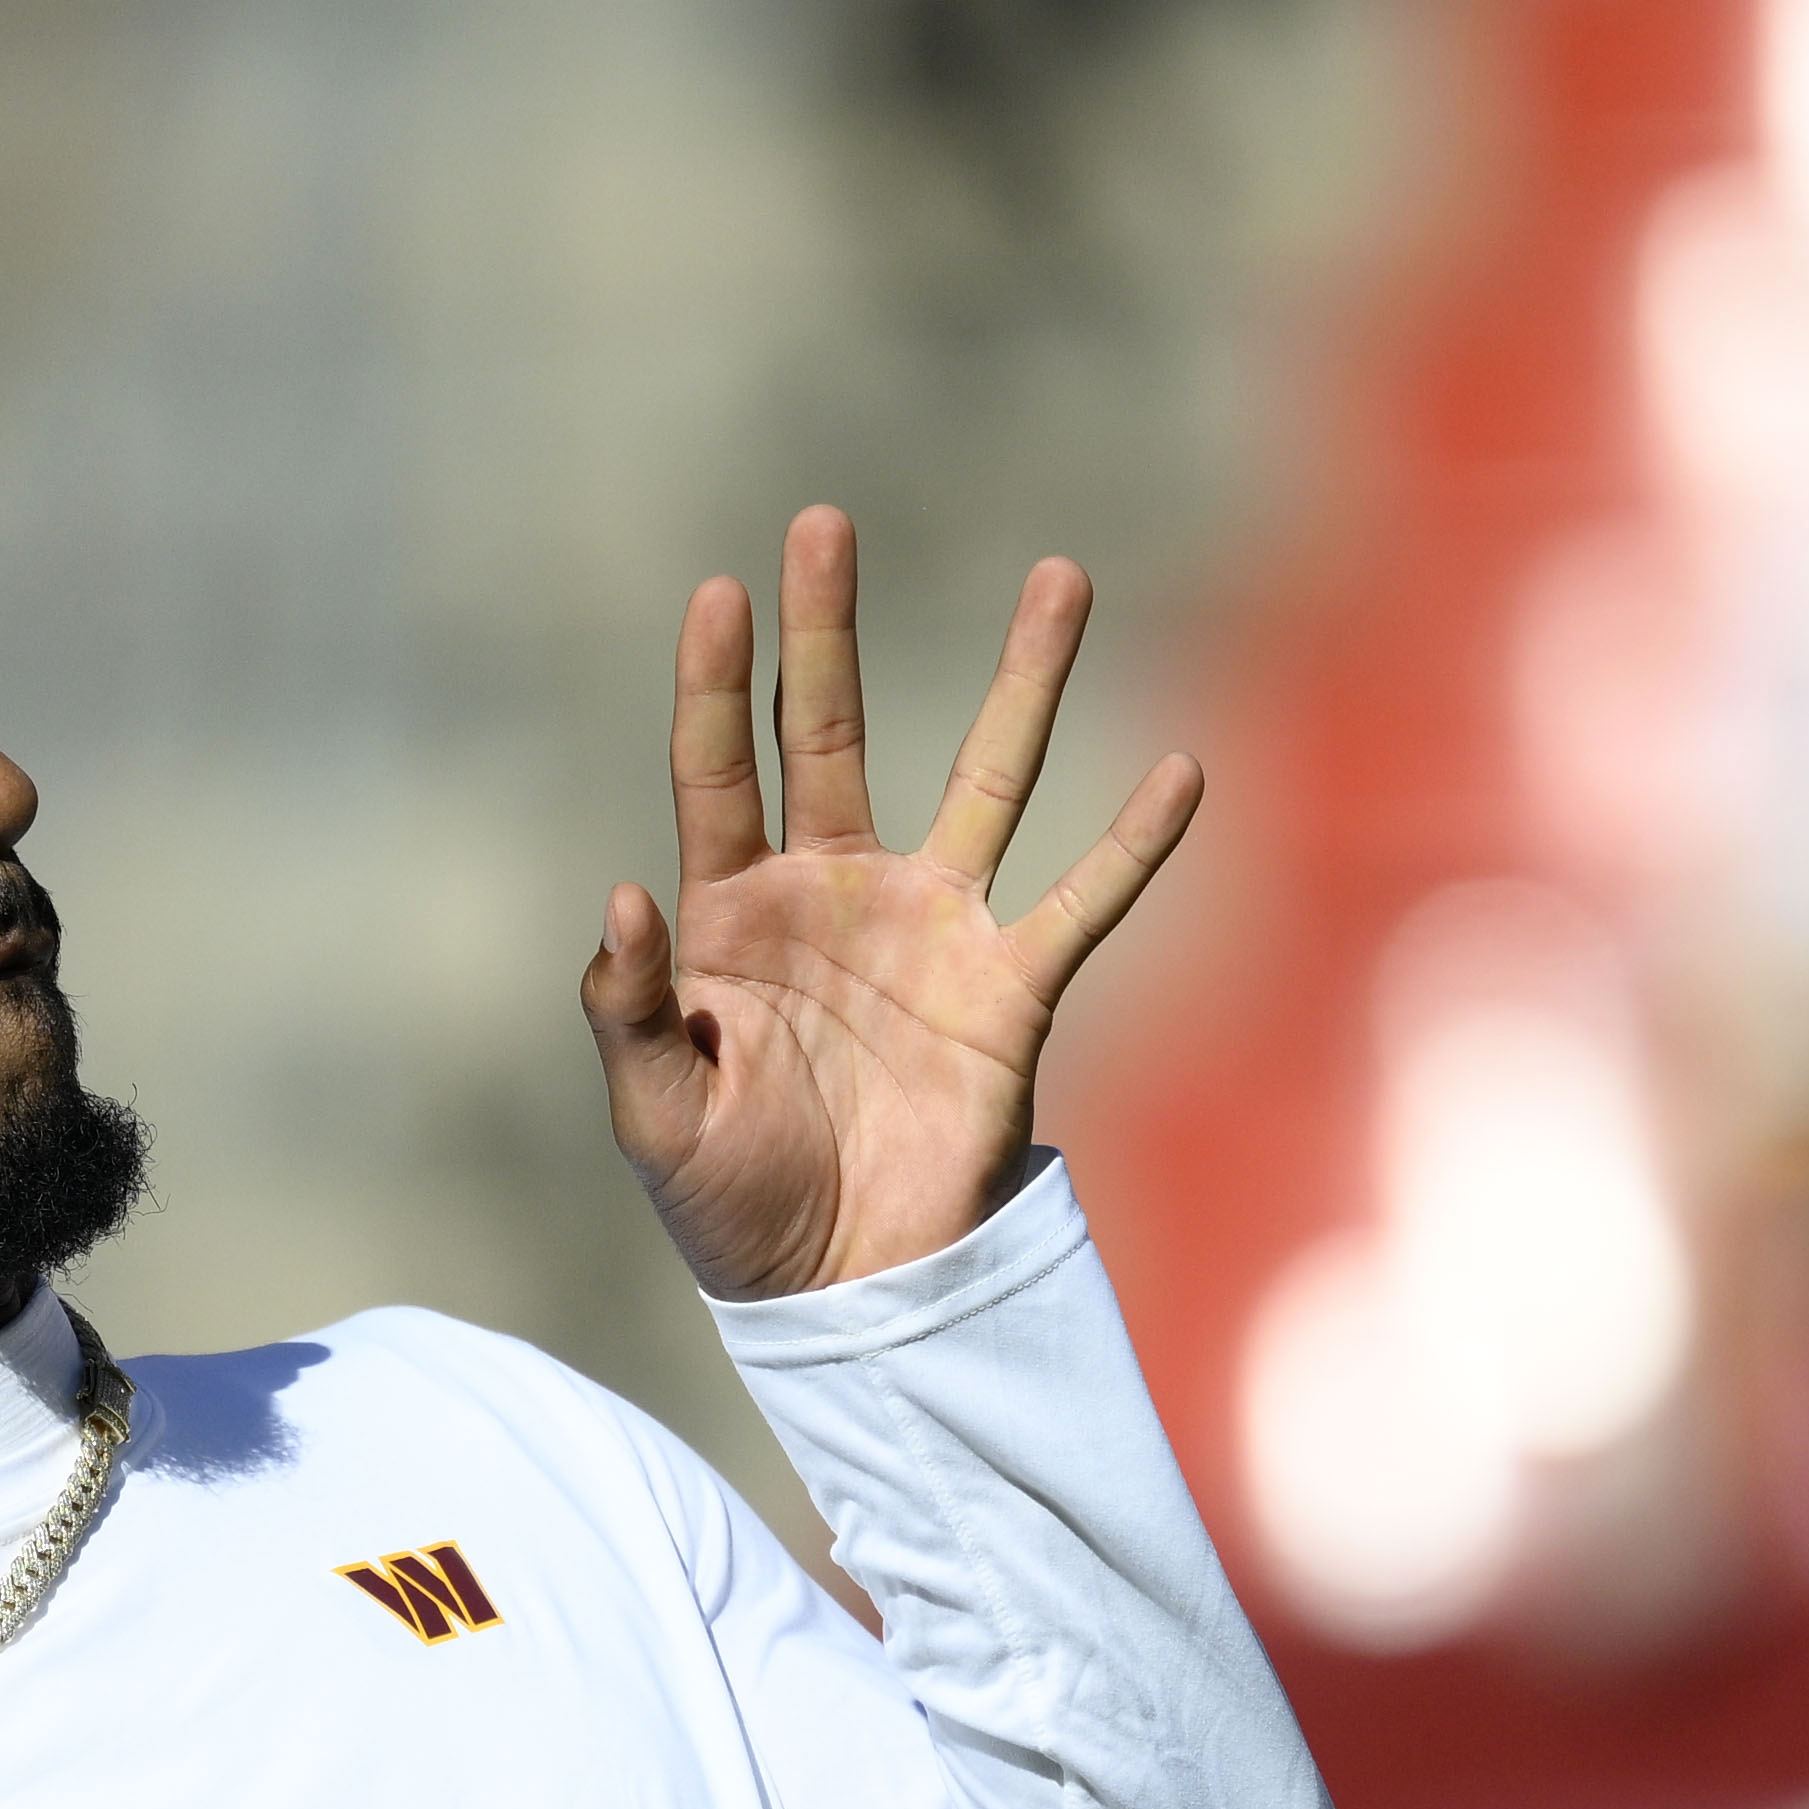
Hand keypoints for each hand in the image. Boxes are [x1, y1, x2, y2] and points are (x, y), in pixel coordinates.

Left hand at [580, 507, 1199, 1301]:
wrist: (840, 1286)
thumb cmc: (729, 1202)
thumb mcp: (653, 1116)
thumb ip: (631, 1010)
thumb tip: (626, 894)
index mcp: (730, 914)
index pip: (718, 770)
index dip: (717, 684)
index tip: (718, 589)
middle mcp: (833, 894)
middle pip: (832, 732)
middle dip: (827, 631)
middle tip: (824, 521)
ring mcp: (931, 929)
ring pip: (985, 778)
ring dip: (1024, 681)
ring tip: (1061, 576)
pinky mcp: (1011, 989)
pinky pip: (1084, 902)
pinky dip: (1134, 843)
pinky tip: (1181, 769)